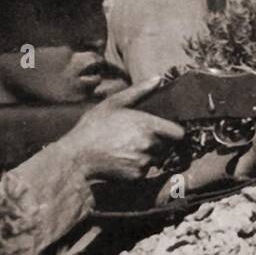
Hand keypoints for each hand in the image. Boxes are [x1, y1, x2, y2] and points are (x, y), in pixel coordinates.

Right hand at [62, 76, 186, 181]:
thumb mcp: (113, 104)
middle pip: (167, 146)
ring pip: (156, 158)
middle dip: (158, 143)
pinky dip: (138, 167)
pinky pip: (145, 171)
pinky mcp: (136, 175)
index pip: (178, 133)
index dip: (173, 132)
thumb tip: (158, 79)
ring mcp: (144, 161)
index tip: (164, 131)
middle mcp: (149, 144)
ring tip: (128, 148)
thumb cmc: (93, 128)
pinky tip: (122, 159)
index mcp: (147, 124)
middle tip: (138, 139)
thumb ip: (139, 91)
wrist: (77, 157)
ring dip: (148, 155)